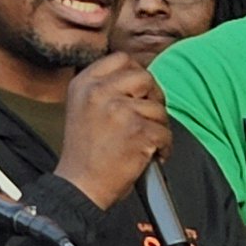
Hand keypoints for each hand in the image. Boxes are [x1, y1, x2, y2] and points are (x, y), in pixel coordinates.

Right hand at [56, 52, 174, 210]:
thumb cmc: (84, 152)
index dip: (136, 74)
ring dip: (159, 126)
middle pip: (145, 77)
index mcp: (84, 83)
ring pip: (158, 108)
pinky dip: (164, 147)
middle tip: (149, 117)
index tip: (139, 92)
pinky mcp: (137, 131)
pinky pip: (165, 133)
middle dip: (154, 97)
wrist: (80, 185)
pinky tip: (151, 155)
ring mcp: (119, 110)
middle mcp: (99, 92)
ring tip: (146, 142)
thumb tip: (138, 79)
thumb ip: (103, 89)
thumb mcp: (82, 107)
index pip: (121, 59)